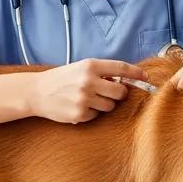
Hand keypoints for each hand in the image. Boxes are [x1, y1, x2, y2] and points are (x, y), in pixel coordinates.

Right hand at [29, 59, 148, 123]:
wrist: (36, 92)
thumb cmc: (62, 78)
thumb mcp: (80, 68)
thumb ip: (102, 72)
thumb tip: (126, 79)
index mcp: (90, 66)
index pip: (121, 68)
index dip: (136, 73)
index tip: (146, 77)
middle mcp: (88, 81)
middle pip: (120, 92)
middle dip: (119, 93)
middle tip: (110, 92)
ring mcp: (84, 99)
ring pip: (110, 106)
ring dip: (104, 104)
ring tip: (89, 99)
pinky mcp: (79, 114)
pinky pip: (97, 116)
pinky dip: (91, 113)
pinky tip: (79, 106)